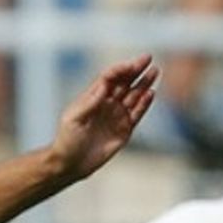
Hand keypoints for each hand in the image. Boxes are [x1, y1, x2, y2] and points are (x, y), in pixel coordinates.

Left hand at [46, 55, 156, 181]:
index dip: (120, 69)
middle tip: (148, 58)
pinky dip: (144, 104)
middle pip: (124, 82)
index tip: (131, 64)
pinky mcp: (124, 130)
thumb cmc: (67, 140)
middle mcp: (107, 103)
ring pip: (133, 95)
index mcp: (93, 97)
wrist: (71, 163)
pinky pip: (137, 114)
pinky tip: (151, 93)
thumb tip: (104, 86)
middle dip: (136, 70)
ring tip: (155, 71)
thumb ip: (89, 103)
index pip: (109, 77)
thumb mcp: (73, 119)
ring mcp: (117, 116)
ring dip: (144, 83)